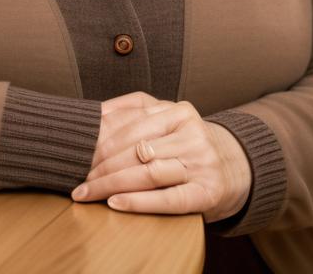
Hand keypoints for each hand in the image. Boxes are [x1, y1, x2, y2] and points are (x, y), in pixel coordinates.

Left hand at [72, 93, 251, 222]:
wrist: (234, 168)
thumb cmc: (187, 143)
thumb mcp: (168, 118)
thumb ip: (135, 109)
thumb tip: (94, 112)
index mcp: (181, 111)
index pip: (133, 125)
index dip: (102, 142)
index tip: (78, 156)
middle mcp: (193, 134)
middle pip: (137, 150)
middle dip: (101, 166)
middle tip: (78, 181)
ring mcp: (202, 164)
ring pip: (148, 172)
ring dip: (111, 184)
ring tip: (87, 193)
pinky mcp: (207, 193)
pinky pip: (168, 198)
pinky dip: (138, 202)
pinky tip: (115, 203)